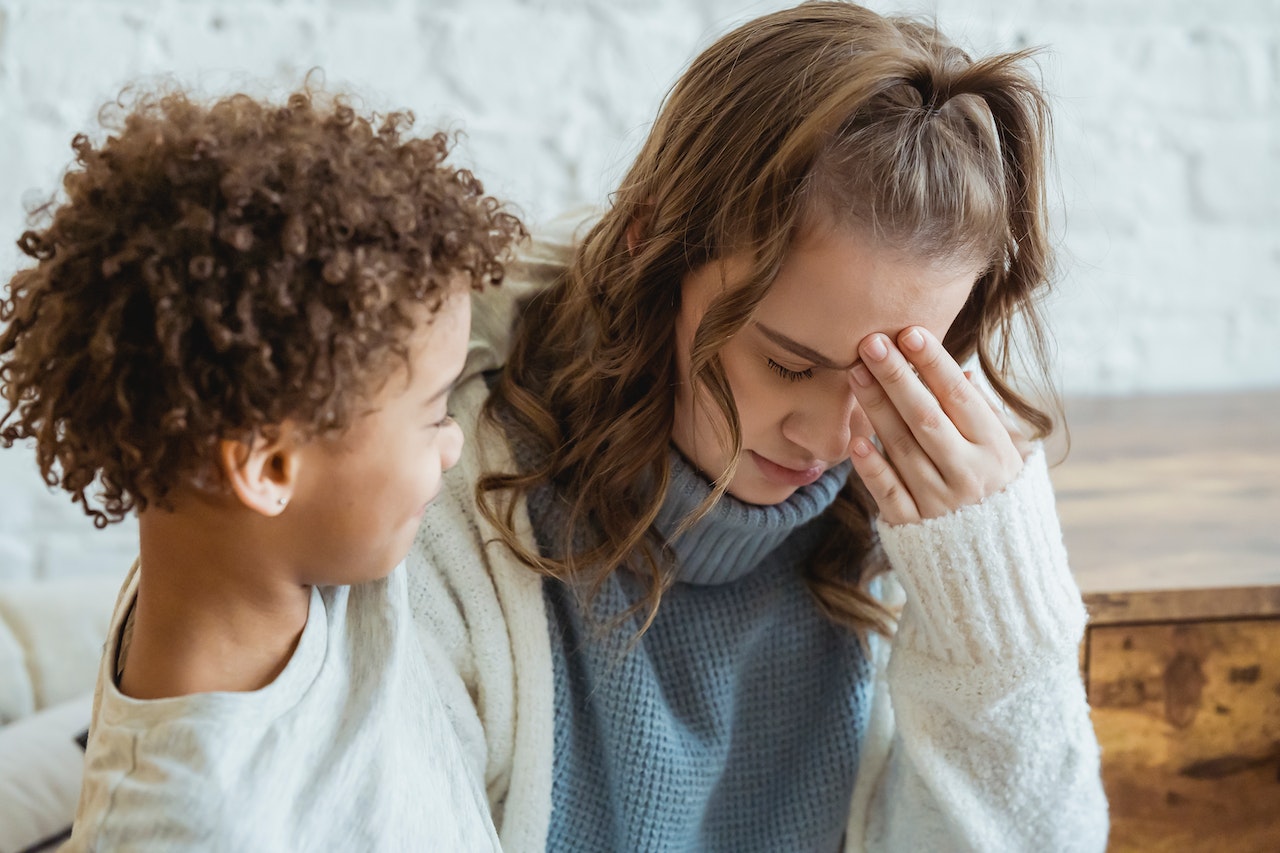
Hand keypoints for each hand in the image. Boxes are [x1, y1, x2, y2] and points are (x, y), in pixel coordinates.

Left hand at [847, 326, 1025, 525]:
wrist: (995, 566)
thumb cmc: (996, 495)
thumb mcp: (1006, 454)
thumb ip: (983, 416)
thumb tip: (962, 375)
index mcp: (995, 451)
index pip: (960, 399)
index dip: (935, 364)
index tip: (910, 333)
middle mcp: (968, 476)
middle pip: (926, 418)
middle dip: (897, 377)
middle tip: (870, 342)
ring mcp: (939, 503)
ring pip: (903, 448)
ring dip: (876, 409)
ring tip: (855, 373)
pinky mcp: (912, 526)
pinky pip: (889, 492)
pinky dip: (873, 468)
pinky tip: (856, 441)